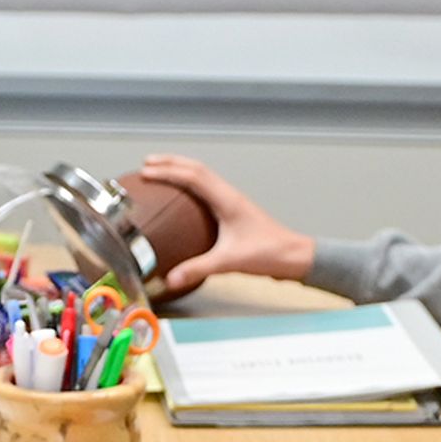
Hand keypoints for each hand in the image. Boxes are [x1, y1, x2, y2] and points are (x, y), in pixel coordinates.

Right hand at [127, 154, 312, 287]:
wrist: (294, 256)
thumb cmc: (268, 254)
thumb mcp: (230, 262)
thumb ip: (199, 269)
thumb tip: (171, 278)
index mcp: (227, 200)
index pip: (193, 177)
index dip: (168, 172)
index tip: (147, 172)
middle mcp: (229, 195)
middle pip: (196, 168)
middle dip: (170, 162)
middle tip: (147, 162)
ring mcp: (232, 201)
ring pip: (203, 175)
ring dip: (181, 169)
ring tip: (161, 170)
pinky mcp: (234, 210)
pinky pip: (208, 188)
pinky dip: (192, 183)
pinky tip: (184, 195)